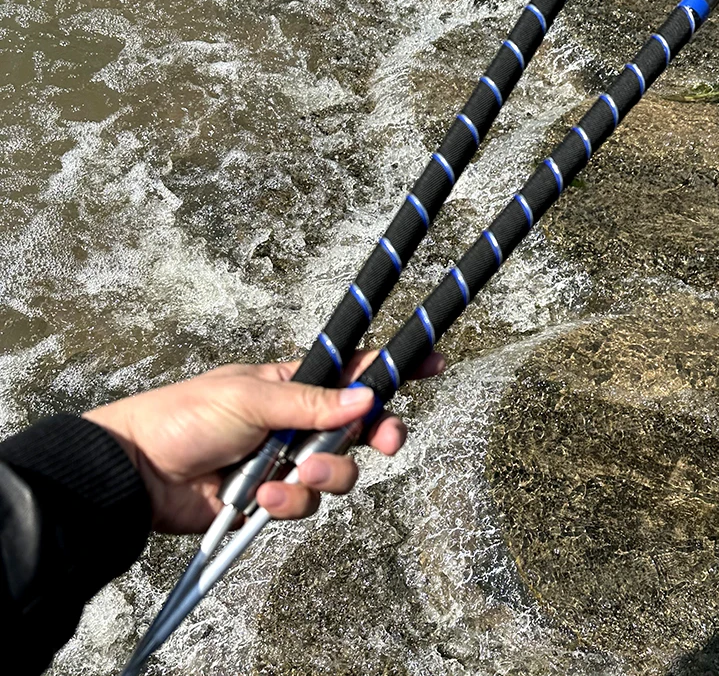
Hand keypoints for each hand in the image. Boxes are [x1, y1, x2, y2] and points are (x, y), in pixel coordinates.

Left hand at [83, 352, 444, 533]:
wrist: (137, 475)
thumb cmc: (186, 417)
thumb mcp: (250, 396)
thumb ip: (310, 402)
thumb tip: (365, 397)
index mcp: (294, 384)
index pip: (354, 371)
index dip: (393, 369)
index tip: (432, 362)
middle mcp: (298, 422)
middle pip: (360, 428)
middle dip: (378, 435)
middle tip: (388, 441)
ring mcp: (288, 462)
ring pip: (340, 471)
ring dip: (326, 476)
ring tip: (295, 476)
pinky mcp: (273, 500)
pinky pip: (304, 505)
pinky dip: (288, 503)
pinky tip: (262, 499)